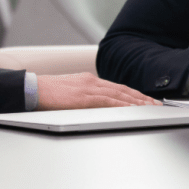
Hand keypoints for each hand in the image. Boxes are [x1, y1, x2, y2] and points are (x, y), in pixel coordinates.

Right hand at [38, 72, 159, 109]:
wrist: (32, 89)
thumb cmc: (48, 93)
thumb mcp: (70, 92)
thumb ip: (84, 96)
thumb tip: (96, 105)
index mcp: (89, 80)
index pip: (117, 87)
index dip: (133, 94)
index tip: (146, 100)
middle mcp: (92, 81)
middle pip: (123, 89)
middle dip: (141, 97)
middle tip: (156, 104)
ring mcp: (89, 88)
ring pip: (119, 94)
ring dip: (137, 101)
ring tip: (151, 107)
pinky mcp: (84, 97)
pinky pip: (108, 101)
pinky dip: (123, 104)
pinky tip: (133, 108)